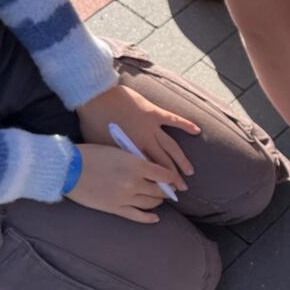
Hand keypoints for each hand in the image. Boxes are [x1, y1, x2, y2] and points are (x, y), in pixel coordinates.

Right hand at [66, 144, 186, 223]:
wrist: (68, 169)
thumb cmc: (91, 154)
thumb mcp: (119, 151)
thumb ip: (137, 160)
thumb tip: (153, 169)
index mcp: (136, 165)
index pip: (164, 174)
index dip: (173, 178)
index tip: (176, 180)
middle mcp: (134, 182)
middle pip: (159, 190)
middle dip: (167, 190)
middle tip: (170, 190)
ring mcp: (125, 197)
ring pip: (151, 203)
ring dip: (158, 201)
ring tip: (160, 199)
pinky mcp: (115, 208)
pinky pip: (137, 216)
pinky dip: (149, 218)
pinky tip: (155, 218)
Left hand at [77, 84, 199, 177]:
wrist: (94, 96)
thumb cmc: (92, 121)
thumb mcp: (101, 146)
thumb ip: (116, 158)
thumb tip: (124, 170)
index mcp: (131, 151)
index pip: (149, 172)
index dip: (158, 183)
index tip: (165, 193)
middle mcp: (145, 141)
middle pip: (164, 163)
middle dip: (174, 178)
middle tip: (181, 189)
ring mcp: (151, 126)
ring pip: (172, 147)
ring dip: (182, 160)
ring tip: (190, 171)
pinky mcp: (154, 112)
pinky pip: (174, 120)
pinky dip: (186, 125)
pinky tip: (197, 131)